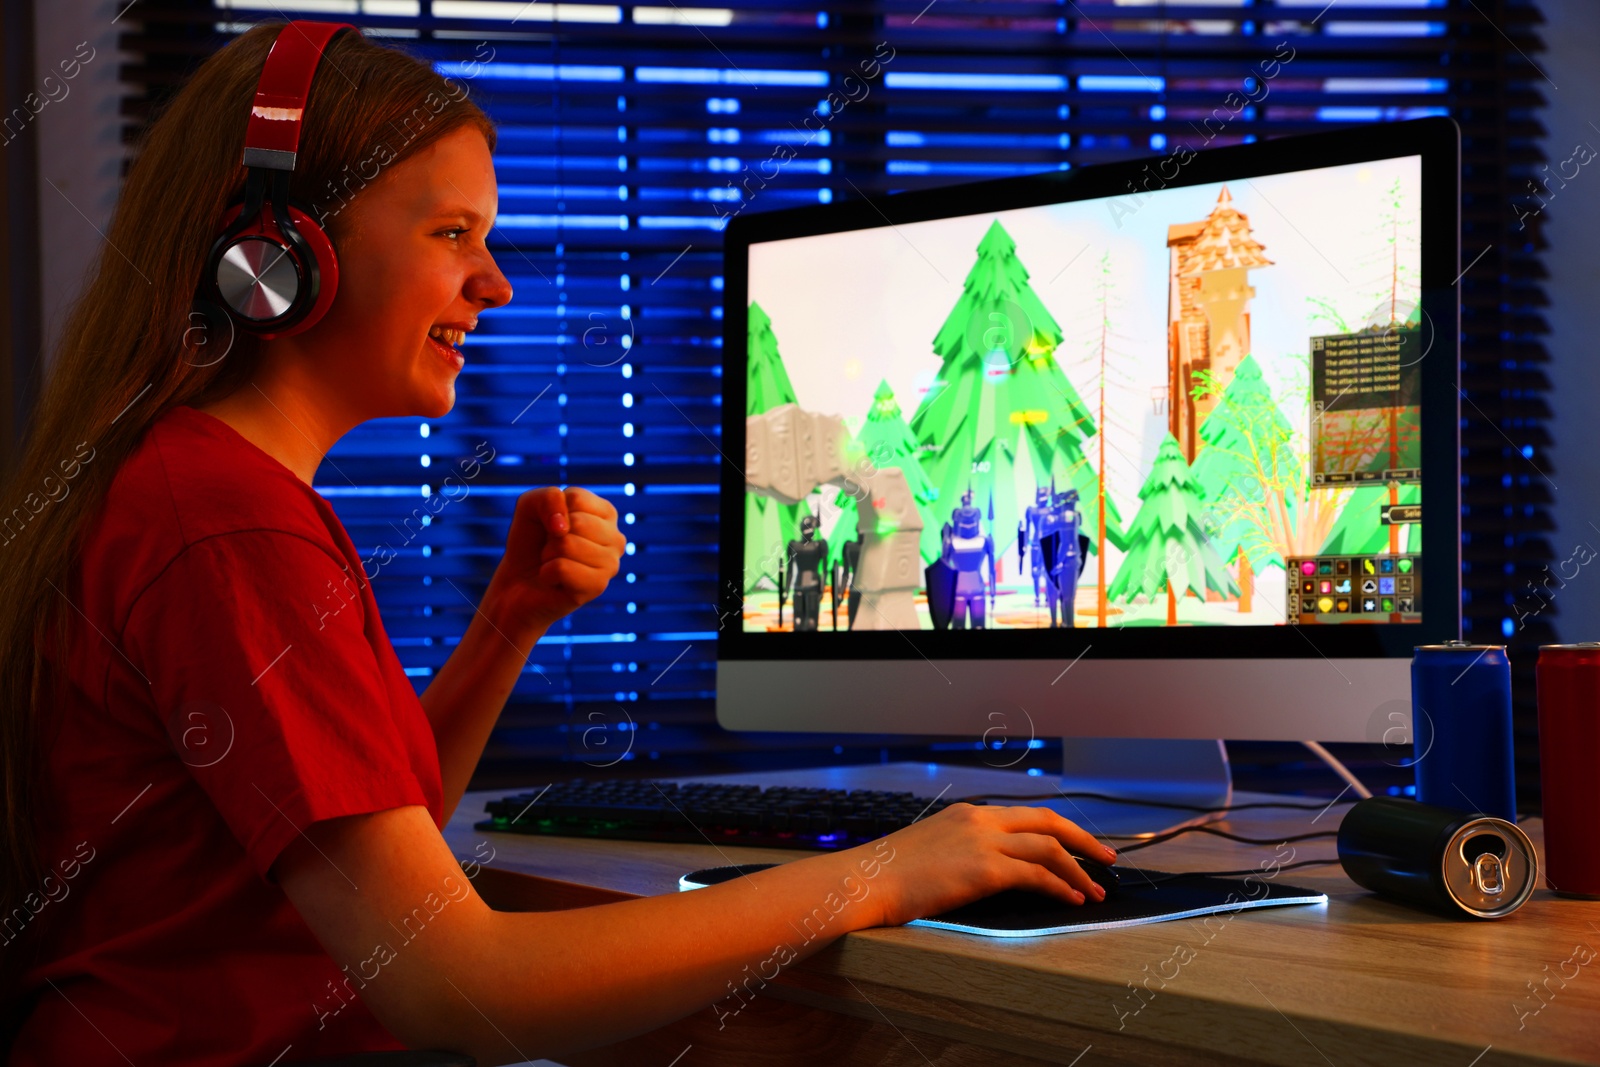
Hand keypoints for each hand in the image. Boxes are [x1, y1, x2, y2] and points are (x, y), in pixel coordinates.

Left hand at [492, 486, 626, 633]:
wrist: (519, 582)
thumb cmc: (530, 541)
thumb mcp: (531, 506)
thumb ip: (547, 497)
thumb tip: (562, 526)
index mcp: (606, 514)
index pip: (576, 498)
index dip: (552, 511)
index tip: (552, 526)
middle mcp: (616, 538)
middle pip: (576, 522)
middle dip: (551, 536)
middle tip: (552, 549)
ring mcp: (611, 564)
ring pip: (567, 545)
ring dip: (548, 555)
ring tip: (553, 563)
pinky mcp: (598, 587)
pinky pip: (562, 568)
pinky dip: (547, 573)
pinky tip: (554, 580)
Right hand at [858, 803, 1116, 927]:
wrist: (864, 880)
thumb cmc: (886, 876)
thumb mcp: (929, 852)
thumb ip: (960, 854)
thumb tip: (985, 874)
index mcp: (967, 814)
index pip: (1026, 816)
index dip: (1058, 830)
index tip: (1078, 845)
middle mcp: (979, 820)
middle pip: (1047, 822)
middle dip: (1083, 840)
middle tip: (1107, 859)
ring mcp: (982, 841)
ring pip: (1048, 847)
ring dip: (1078, 870)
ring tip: (1095, 890)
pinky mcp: (983, 868)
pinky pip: (1036, 874)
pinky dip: (1060, 886)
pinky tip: (1071, 900)